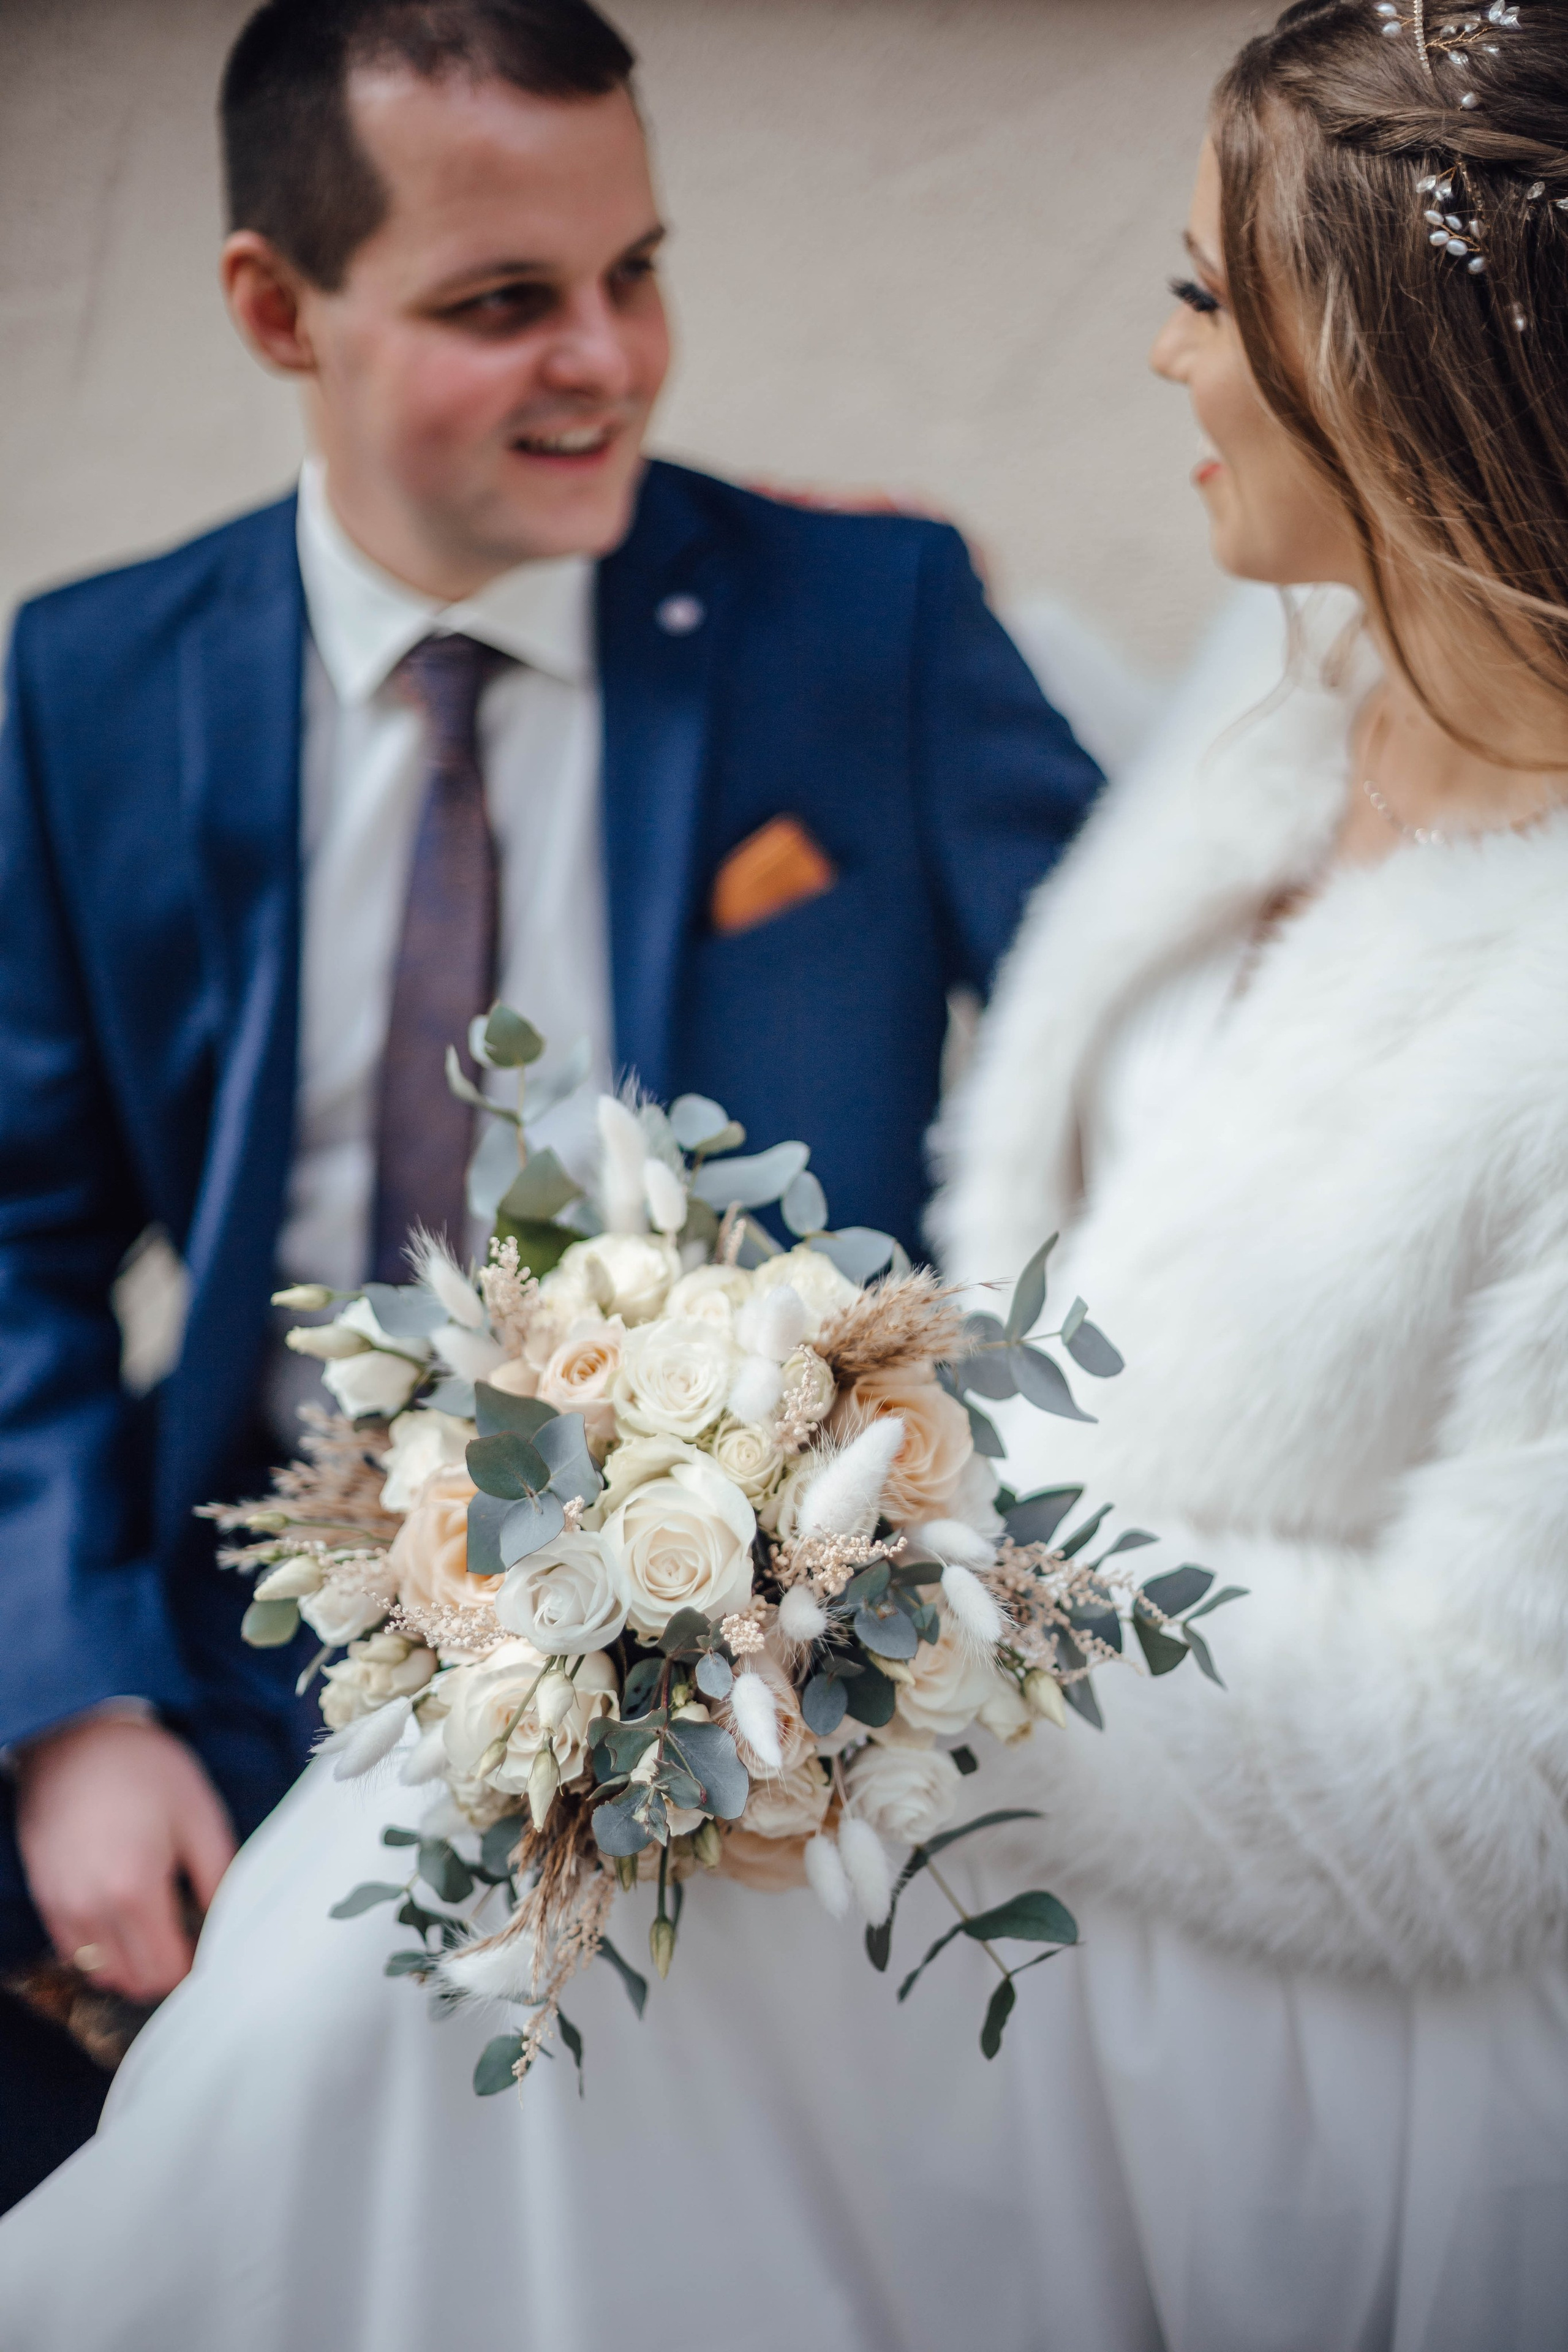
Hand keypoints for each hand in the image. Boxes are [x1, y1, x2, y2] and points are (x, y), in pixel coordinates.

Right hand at [15, 1716, 236, 2001]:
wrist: (77, 1737)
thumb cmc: (144, 1769)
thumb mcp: (199, 1814)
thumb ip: (219, 1875)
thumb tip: (229, 1922)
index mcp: (136, 1890)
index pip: (166, 1972)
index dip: (193, 1965)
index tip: (207, 1942)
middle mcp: (92, 1908)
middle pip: (134, 1981)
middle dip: (165, 1969)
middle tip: (185, 1933)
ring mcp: (61, 1905)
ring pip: (101, 1972)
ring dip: (131, 1962)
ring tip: (154, 1924)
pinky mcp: (44, 1895)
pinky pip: (72, 1950)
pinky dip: (100, 1947)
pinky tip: (121, 1914)